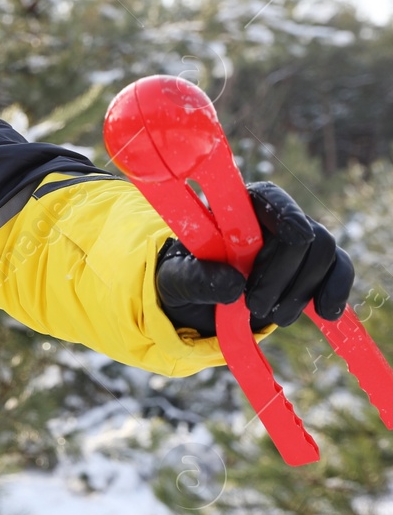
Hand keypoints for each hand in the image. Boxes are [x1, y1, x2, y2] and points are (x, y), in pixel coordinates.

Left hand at [156, 181, 354, 336]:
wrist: (195, 304)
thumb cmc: (182, 279)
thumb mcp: (174, 280)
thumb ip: (195, 279)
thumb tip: (234, 285)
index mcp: (236, 208)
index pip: (269, 198)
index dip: (287, 213)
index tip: (296, 236)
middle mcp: (271, 219)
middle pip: (304, 233)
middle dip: (284, 274)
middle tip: (255, 305)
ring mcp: (297, 242)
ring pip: (324, 254)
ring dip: (301, 290)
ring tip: (272, 316)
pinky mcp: (312, 268)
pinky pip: (340, 270)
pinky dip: (336, 290)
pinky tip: (326, 313)